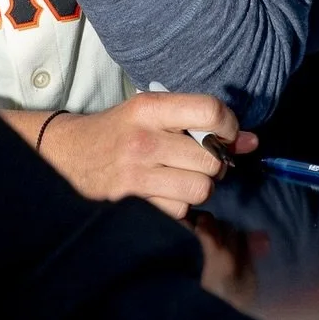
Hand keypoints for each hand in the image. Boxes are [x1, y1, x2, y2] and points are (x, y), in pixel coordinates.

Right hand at [41, 94, 257, 218]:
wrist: (65, 154)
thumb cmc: (118, 132)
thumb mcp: (152, 114)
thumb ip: (200, 122)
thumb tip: (253, 142)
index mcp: (149, 108)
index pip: (211, 110)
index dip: (229, 126)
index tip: (224, 135)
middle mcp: (143, 140)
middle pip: (211, 160)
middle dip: (211, 165)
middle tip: (193, 161)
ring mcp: (136, 175)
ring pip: (200, 189)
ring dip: (196, 188)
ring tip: (176, 178)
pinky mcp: (132, 204)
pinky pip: (181, 211)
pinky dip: (177, 206)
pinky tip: (160, 194)